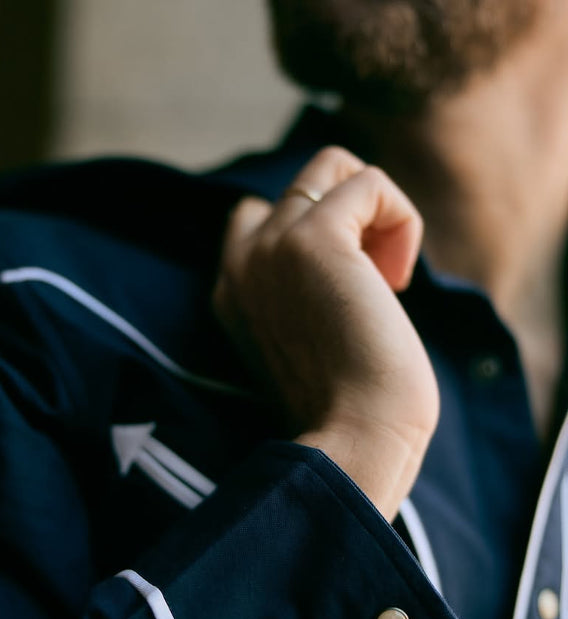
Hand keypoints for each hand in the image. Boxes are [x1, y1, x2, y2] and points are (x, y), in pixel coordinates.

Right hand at [212, 146, 438, 519]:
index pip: (259, 214)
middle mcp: (240, 262)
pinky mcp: (313, 238)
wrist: (354, 439)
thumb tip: (357, 254)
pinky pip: (370, 183)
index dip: (319, 230)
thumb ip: (307, 293)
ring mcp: (271, 246)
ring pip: (334, 165)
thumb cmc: (347, 409)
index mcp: (231, 292)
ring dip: (378, 210)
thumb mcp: (310, 342)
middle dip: (353, 214)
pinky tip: (398, 280)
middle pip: (303, 181)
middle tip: (374, 283)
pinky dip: (402, 220)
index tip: (347, 291)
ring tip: (387, 275)